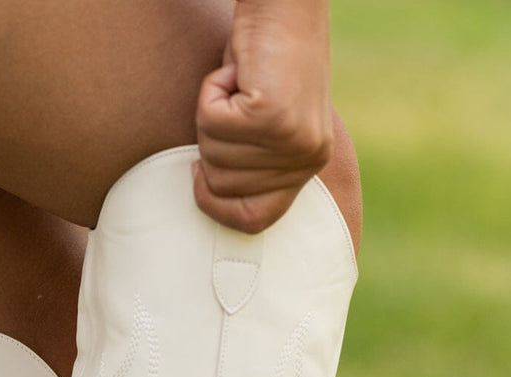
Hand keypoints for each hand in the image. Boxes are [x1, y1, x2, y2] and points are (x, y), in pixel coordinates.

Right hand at [193, 0, 333, 232]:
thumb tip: (212, 196)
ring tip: (238, 84)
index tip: (200, 174)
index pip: (255, 221)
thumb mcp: (261, 124)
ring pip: (213, 154)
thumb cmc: (262, 59)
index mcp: (309, 164)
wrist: (283, 4)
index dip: (216, 206)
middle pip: (223, 187)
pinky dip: (209, 92)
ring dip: (211, 113)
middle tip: (234, 103)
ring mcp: (292, 140)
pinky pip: (211, 122)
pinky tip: (235, 72)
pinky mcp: (272, 116)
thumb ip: (250, 164)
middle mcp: (308, 158)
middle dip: (211, 143)